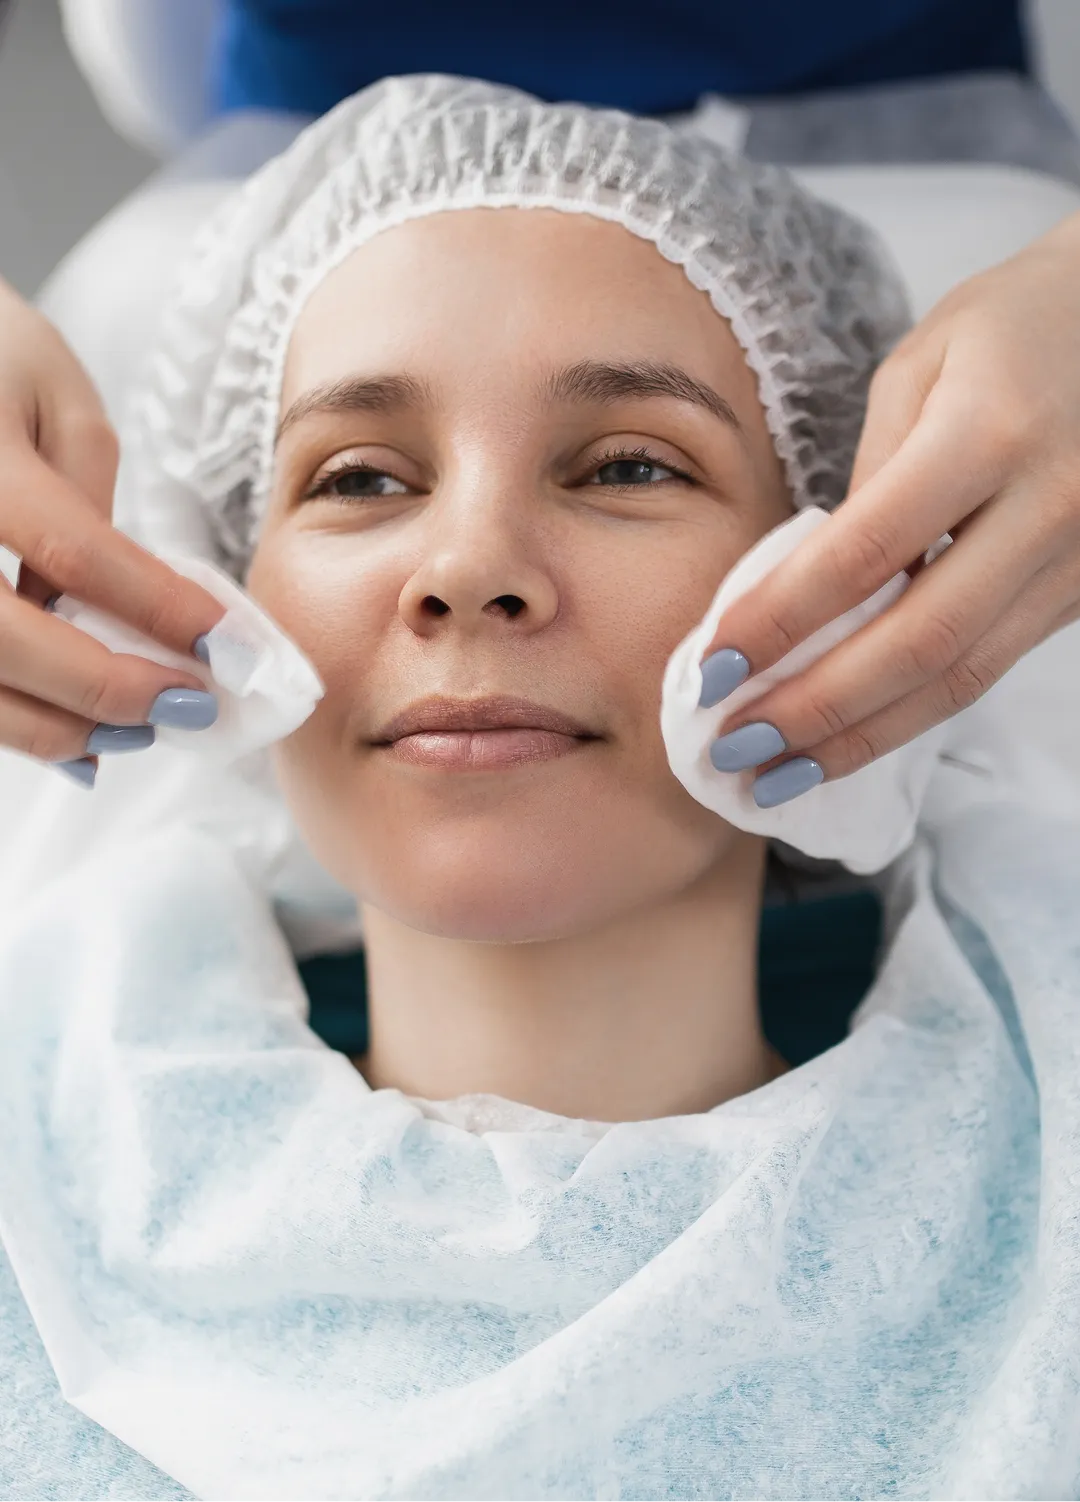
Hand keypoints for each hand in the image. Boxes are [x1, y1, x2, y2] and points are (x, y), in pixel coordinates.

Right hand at [0, 277, 224, 787]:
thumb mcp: (53, 392)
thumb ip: (90, 490)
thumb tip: (129, 596)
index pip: (74, 551)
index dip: (158, 608)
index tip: (227, 647)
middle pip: (3, 640)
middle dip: (103, 687)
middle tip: (186, 703)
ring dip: (56, 726)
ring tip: (135, 728)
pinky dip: (13, 721)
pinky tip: (73, 734)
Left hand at [697, 208, 1079, 807]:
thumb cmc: (1016, 325)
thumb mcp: (924, 364)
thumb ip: (870, 473)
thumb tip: (814, 582)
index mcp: (990, 431)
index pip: (864, 551)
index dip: (782, 620)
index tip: (712, 668)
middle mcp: (1048, 506)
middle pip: (920, 641)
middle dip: (816, 709)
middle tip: (734, 749)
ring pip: (963, 676)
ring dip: (862, 737)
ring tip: (779, 775)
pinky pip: (989, 666)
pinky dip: (912, 712)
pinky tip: (850, 737)